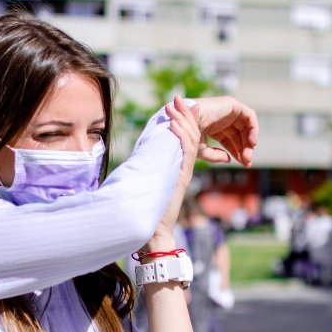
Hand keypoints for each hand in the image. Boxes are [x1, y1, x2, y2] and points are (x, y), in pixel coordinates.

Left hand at [147, 96, 201, 248]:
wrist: (156, 233)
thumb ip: (154, 175)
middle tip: (178, 98)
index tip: (176, 108)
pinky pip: (185, 153)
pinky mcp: (181, 178)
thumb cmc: (152, 215)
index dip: (182, 122)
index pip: (184, 140)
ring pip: (189, 141)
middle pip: (190, 136)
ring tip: (175, 104)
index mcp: (178, 168)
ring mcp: (183, 172)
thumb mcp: (155, 188)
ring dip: (182, 120)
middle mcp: (183, 168)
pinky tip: (175, 124)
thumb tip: (141, 169)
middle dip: (184, 116)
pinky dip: (182, 136)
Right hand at [192, 96, 258, 167]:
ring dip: (249, 142)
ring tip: (248, 155)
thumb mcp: (201, 150)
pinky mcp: (232, 104)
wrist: (184, 123)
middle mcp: (220, 119)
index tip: (244, 164)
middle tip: (247, 163)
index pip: (230, 141)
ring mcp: (226, 110)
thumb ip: (215, 156)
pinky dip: (254, 129)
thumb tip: (229, 159)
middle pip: (238, 136)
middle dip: (244, 150)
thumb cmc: (187, 137)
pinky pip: (249, 116)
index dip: (237, 152)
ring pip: (245, 127)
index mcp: (212, 128)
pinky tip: (251, 142)